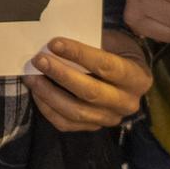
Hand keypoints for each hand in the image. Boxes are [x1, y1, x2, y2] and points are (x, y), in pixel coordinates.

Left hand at [25, 29, 153, 131]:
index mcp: (137, 78)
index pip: (106, 66)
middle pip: (90, 92)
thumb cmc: (120, 52)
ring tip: (32, 76)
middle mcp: (127, 103)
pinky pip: (67, 124)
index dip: (79, 54)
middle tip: (39, 60)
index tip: (54, 43)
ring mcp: (110, 119)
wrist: (130, 75)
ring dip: (49, 93)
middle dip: (61, 75)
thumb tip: (57, 42)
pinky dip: (48, 108)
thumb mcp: (114, 41)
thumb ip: (92, 42)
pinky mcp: (94, 128)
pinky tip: (37, 92)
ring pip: (76, 112)